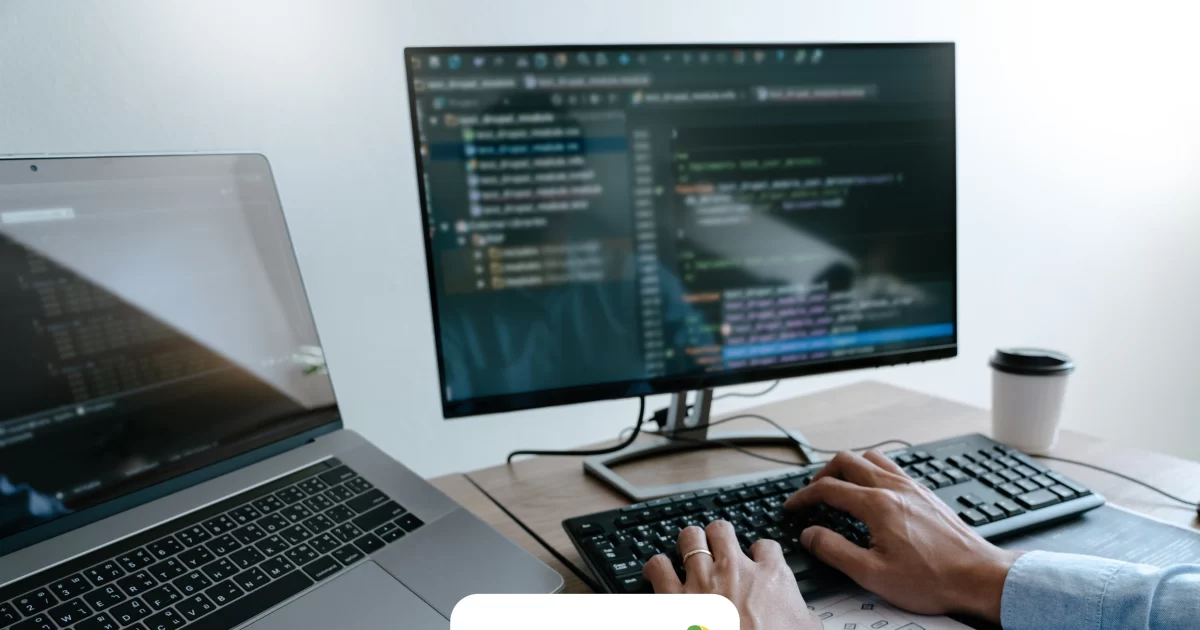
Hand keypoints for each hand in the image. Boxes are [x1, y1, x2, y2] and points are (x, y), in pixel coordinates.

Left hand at [643, 522, 820, 629]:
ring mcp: (702, 580)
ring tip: (686, 550)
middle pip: (722, 530)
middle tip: (717, 546)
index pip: (766, 547)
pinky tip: (658, 573)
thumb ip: (803, 616)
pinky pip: (658, 566)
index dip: (760, 552)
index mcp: (770, 577)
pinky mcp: (673, 597)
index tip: (757, 558)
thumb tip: (805, 618)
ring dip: (688, 543)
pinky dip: (657, 568)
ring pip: (689, 538)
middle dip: (718, 536)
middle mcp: (734, 570)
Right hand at [785, 451, 1022, 622]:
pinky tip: (872, 492)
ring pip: (870, 458)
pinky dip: (871, 472)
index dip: (803, 497)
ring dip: (848, 468)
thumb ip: (835, 551)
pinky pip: (891, 467)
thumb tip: (810, 535)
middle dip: (822, 475)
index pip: (828, 488)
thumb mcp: (873, 574)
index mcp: (877, 505)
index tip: (793, 507)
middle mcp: (893, 487)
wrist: (979, 576)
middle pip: (847, 461)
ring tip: (839, 487)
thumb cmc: (932, 579)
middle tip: (812, 494)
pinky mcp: (925, 493)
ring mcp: (912, 486)